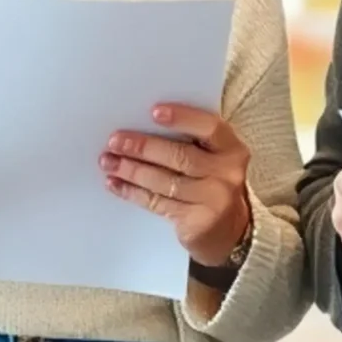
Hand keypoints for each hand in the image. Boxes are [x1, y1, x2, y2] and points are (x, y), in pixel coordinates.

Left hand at [102, 105, 254, 267]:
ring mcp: (213, 201)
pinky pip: (157, 203)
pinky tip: (115, 183)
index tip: (154, 111)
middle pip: (181, 156)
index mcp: (232, 149)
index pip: (210, 128)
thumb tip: (142, 124)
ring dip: (131, 170)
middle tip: (115, 141)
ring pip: (164, 181)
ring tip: (108, 161)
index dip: (183, 118)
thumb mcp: (214, 157)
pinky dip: (132, 192)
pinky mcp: (195, 223)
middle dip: (143, 148)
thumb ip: (191, 140)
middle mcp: (227, 174)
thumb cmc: (213, 182)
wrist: (229, 230)